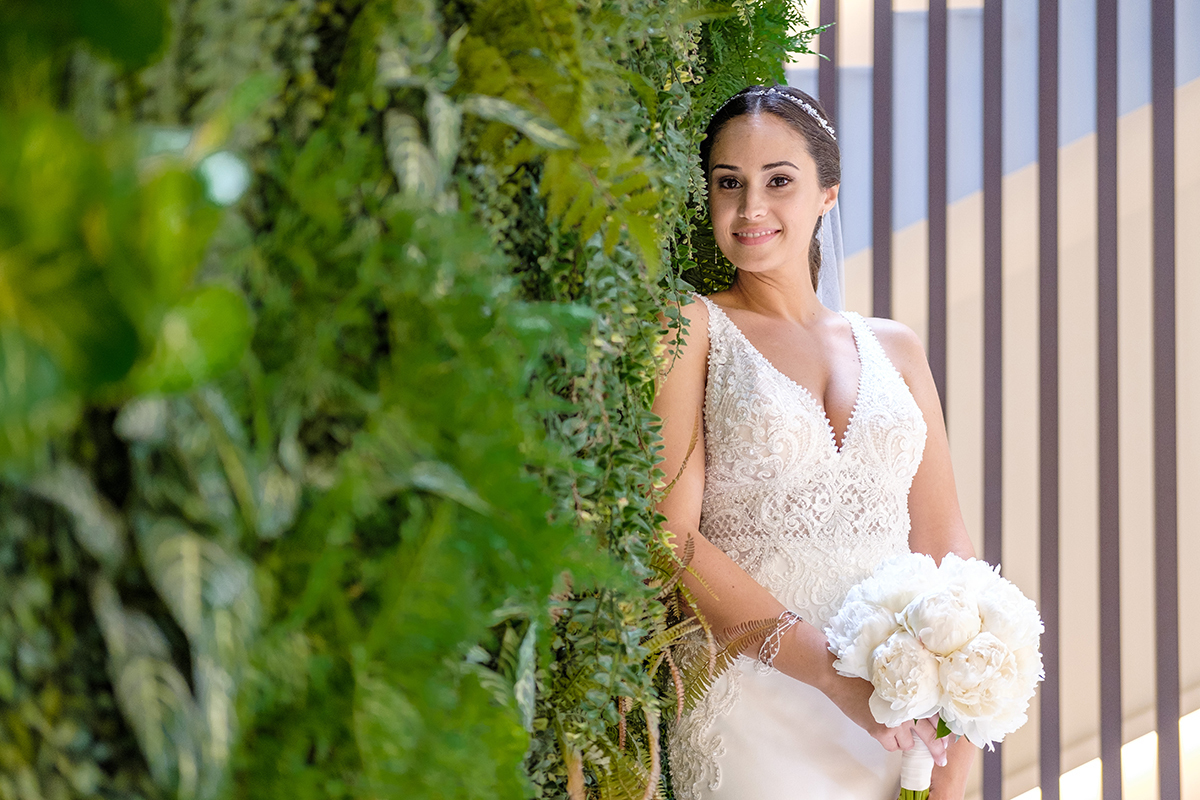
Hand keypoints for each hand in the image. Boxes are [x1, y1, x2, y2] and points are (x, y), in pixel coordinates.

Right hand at [822, 674, 948, 765]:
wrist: (841, 679)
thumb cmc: (863, 676)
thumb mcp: (892, 682)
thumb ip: (909, 696)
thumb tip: (922, 712)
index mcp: (913, 695)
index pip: (936, 717)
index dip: (943, 731)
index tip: (948, 740)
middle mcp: (907, 710)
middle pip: (930, 735)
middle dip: (937, 749)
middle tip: (941, 759)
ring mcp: (895, 722)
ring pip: (908, 744)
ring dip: (905, 740)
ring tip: (895, 730)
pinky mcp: (881, 731)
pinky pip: (893, 747)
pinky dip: (891, 742)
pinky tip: (884, 732)